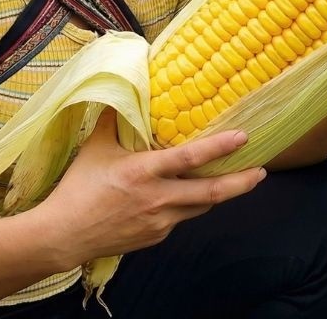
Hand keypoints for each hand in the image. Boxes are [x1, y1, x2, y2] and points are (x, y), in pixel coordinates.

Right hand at [39, 111, 264, 264]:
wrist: (64, 235)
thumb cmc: (78, 188)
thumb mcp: (95, 148)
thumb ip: (114, 120)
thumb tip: (123, 90)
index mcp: (143, 172)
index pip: (191, 158)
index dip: (221, 147)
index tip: (244, 137)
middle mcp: (158, 199)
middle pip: (211, 193)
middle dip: (241, 182)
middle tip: (262, 172)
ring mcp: (160, 222)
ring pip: (201, 206)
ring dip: (220, 194)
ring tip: (237, 181)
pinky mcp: (157, 237)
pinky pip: (181, 217)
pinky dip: (190, 204)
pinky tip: (188, 195)